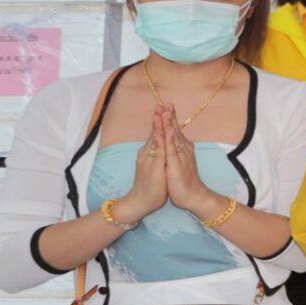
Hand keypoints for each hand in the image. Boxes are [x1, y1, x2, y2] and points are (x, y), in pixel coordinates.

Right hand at [112, 105, 173, 222]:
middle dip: (158, 117)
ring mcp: (150, 160)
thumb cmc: (151, 183)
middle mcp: (148, 153)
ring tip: (160, 112)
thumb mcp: (156, 164)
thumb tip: (161, 142)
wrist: (141, 201)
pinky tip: (162, 134)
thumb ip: (157, 152)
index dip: (160, 119)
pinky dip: (160, 142)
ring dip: (158, 125)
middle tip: (161, 103)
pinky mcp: (154, 169)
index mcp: (150, 152)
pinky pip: (158, 153)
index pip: (156, 132)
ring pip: (155, 139)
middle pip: (154, 132)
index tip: (164, 105)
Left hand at [160, 104, 225, 220]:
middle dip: (169, 116)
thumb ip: (176, 150)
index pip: (173, 130)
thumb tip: (174, 141)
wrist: (192, 196)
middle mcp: (182, 149)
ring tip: (166, 112)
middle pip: (174, 129)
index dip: (169, 118)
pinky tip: (168, 132)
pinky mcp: (176, 165)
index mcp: (180, 149)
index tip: (165, 105)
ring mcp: (180, 156)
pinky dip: (170, 140)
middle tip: (167, 103)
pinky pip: (172, 150)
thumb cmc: (182, 181)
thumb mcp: (177, 162)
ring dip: (169, 124)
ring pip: (173, 137)